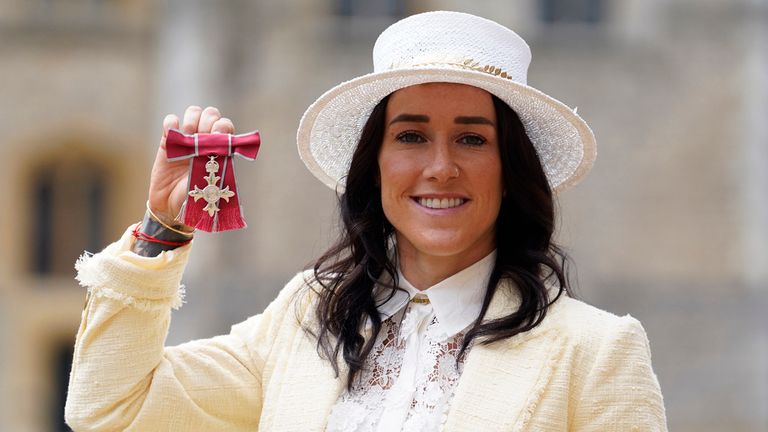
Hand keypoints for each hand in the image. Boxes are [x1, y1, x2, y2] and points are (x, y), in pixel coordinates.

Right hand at [147, 106, 234, 228]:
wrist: (172, 208)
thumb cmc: (196, 199)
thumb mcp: (211, 183)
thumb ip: (217, 164)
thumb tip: (224, 146)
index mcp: (220, 149)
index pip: (225, 125)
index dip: (222, 127)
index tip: (217, 138)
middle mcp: (205, 140)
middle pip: (211, 114)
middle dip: (208, 121)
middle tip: (201, 136)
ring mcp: (186, 139)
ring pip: (193, 112)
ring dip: (192, 119)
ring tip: (188, 136)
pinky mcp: (168, 141)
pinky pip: (170, 121)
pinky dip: (171, 123)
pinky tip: (171, 135)